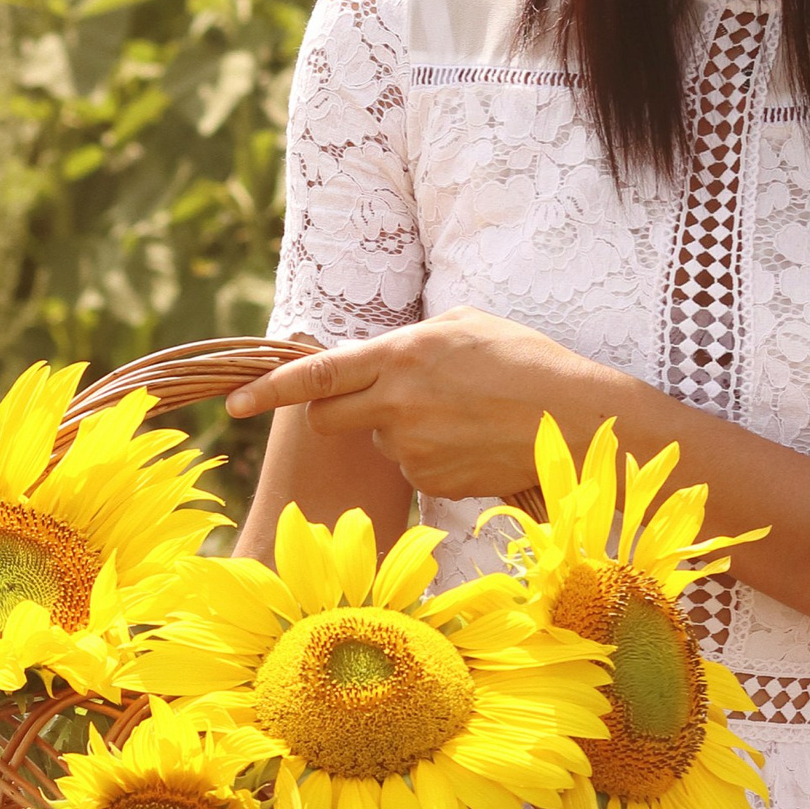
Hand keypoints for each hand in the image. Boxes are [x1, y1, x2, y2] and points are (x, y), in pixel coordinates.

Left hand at [226, 310, 616, 502]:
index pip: (316, 376)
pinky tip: (470, 440)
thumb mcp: (461, 326)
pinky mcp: (434, 482)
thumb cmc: (523, 360)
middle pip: (329, 421)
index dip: (268, 391)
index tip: (235, 405)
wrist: (575, 419)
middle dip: (337, 413)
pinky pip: (412, 468)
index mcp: (400, 356)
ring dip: (400, 431)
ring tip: (458, 415)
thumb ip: (404, 342)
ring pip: (378, 444)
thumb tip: (373, 361)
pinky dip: (431, 456)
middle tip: (379, 400)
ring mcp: (414, 449)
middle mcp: (398, 405)